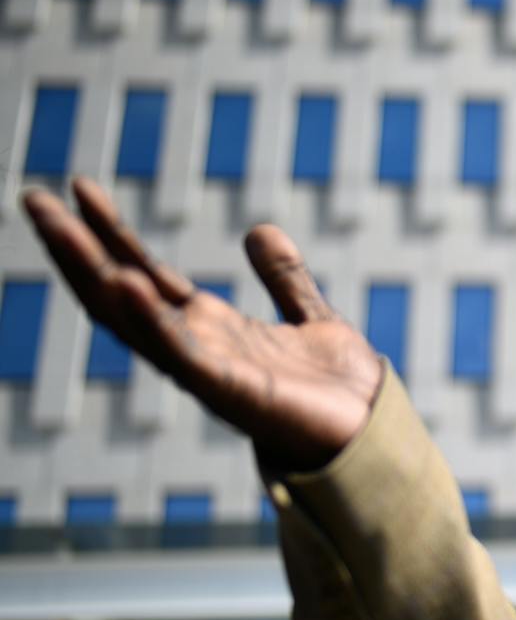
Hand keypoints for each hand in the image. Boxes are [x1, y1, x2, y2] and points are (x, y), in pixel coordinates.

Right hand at [22, 177, 382, 470]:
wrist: (377, 433)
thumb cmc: (340, 390)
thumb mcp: (311, 316)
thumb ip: (284, 278)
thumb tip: (260, 230)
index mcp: (210, 328)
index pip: (143, 272)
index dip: (111, 232)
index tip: (79, 186)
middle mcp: (197, 346)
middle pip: (120, 291)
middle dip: (77, 247)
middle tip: (34, 199)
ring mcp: (207, 369)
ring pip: (133, 318)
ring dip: (93, 272)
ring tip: (58, 228)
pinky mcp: (231, 391)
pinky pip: (180, 353)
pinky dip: (151, 319)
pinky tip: (126, 284)